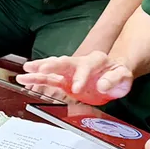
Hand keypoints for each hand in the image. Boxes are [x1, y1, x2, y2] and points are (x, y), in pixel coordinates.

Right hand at [17, 51, 132, 105]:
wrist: (115, 76)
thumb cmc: (119, 75)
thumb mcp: (123, 78)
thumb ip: (115, 80)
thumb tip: (102, 85)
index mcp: (97, 60)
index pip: (86, 66)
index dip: (80, 77)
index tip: (76, 88)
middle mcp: (80, 63)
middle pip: (65, 62)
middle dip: (53, 66)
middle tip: (43, 69)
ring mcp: (71, 71)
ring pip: (54, 68)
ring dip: (40, 69)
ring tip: (26, 70)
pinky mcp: (65, 80)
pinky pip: (50, 78)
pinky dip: (38, 78)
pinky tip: (26, 78)